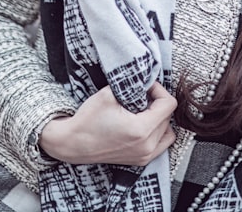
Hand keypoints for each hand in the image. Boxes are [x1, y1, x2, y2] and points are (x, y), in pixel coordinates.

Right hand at [38, 81, 176, 165]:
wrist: (73, 143)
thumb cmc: (88, 119)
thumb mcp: (110, 94)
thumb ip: (132, 86)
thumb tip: (148, 81)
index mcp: (141, 130)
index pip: (168, 105)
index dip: (159, 90)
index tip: (146, 87)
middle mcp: (146, 146)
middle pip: (167, 117)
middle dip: (157, 103)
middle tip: (140, 96)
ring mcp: (144, 156)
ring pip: (167, 131)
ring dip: (159, 118)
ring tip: (143, 111)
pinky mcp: (140, 160)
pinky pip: (161, 144)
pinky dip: (157, 132)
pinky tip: (143, 124)